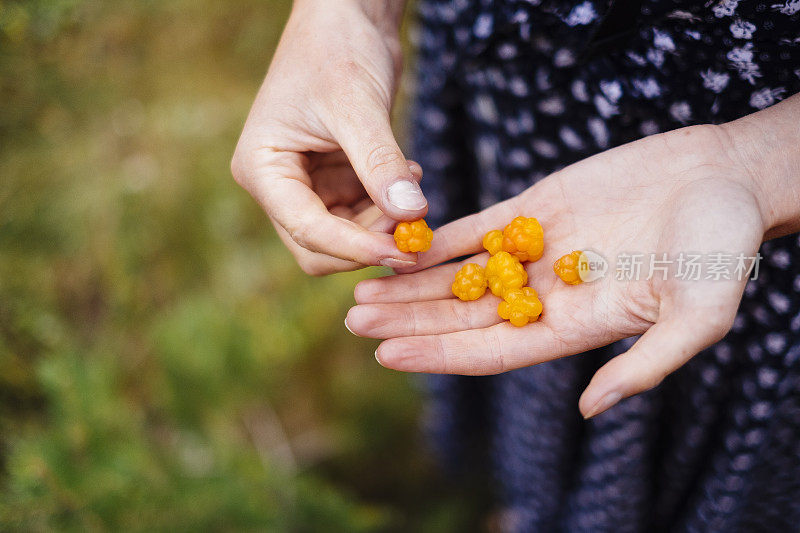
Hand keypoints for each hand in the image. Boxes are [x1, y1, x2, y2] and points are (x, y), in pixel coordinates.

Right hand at [231, 0, 424, 274]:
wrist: (346, 18)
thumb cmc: (337, 48)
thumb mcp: (358, 106)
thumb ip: (381, 163)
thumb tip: (411, 215)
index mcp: (262, 168)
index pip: (306, 229)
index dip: (355, 247)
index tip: (402, 251)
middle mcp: (277, 185)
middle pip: (319, 248)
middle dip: (367, 245)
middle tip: (415, 234)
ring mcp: (305, 186)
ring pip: (344, 238)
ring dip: (383, 227)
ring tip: (414, 184)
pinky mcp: (333, 181)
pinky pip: (362, 216)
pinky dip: (388, 210)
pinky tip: (409, 176)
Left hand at [346, 124, 772, 416]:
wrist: (722, 178)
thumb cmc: (722, 247)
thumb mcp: (698, 314)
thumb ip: (647, 365)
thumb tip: (594, 410)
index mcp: (575, 326)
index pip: (492, 351)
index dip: (439, 354)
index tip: (386, 355)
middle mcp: (545, 294)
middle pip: (462, 316)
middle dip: (408, 320)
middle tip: (353, 321)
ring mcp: (533, 251)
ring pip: (458, 274)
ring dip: (410, 283)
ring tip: (361, 289)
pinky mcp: (532, 209)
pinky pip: (473, 228)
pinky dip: (436, 239)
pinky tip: (397, 244)